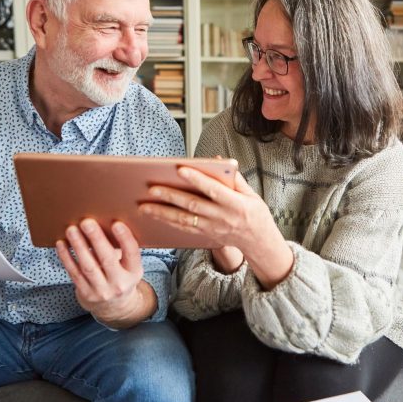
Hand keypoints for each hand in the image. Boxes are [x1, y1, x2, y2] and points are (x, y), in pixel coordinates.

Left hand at [55, 219, 155, 328]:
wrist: (114, 307)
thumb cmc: (120, 276)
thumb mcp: (129, 266)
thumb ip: (121, 249)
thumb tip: (105, 221)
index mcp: (134, 272)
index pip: (132, 254)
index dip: (125, 238)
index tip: (117, 223)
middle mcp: (120, 283)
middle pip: (107, 259)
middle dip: (96, 239)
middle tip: (87, 222)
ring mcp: (102, 291)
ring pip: (88, 266)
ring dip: (78, 246)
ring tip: (71, 230)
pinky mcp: (86, 294)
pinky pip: (74, 273)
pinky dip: (67, 257)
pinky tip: (61, 244)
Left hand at [138, 167, 293, 288]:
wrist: (258, 242)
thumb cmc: (255, 213)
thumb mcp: (251, 194)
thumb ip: (234, 177)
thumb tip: (217, 160)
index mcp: (235, 203)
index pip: (213, 189)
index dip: (197, 179)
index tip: (180, 169)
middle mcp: (222, 217)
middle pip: (192, 205)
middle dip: (171, 197)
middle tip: (151, 189)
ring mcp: (212, 228)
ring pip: (183, 220)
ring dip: (162, 213)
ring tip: (144, 206)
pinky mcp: (205, 236)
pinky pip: (184, 229)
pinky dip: (168, 222)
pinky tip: (154, 216)